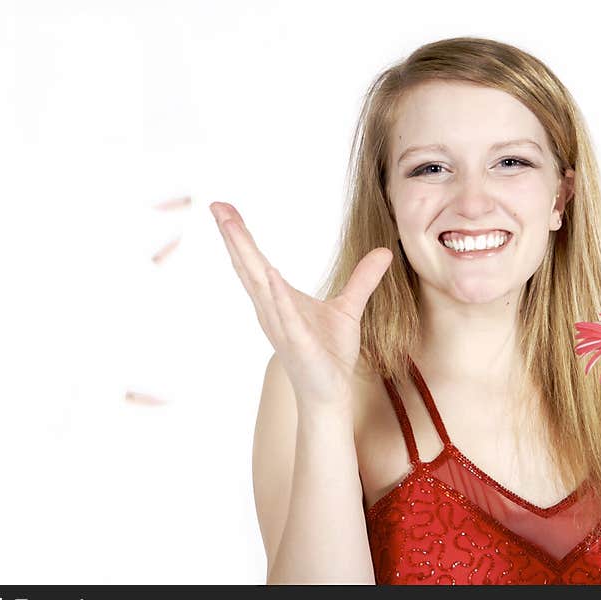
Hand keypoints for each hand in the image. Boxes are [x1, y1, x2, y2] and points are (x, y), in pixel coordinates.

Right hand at [210, 202, 393, 408]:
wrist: (331, 392)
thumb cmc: (330, 352)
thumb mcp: (349, 307)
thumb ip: (363, 279)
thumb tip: (384, 252)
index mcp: (276, 299)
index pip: (254, 261)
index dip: (239, 234)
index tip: (222, 206)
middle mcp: (270, 309)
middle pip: (247, 266)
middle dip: (233, 236)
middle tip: (216, 205)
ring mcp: (280, 325)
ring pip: (259, 284)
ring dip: (246, 256)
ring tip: (232, 228)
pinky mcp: (297, 342)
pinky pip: (284, 315)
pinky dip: (276, 295)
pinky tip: (269, 275)